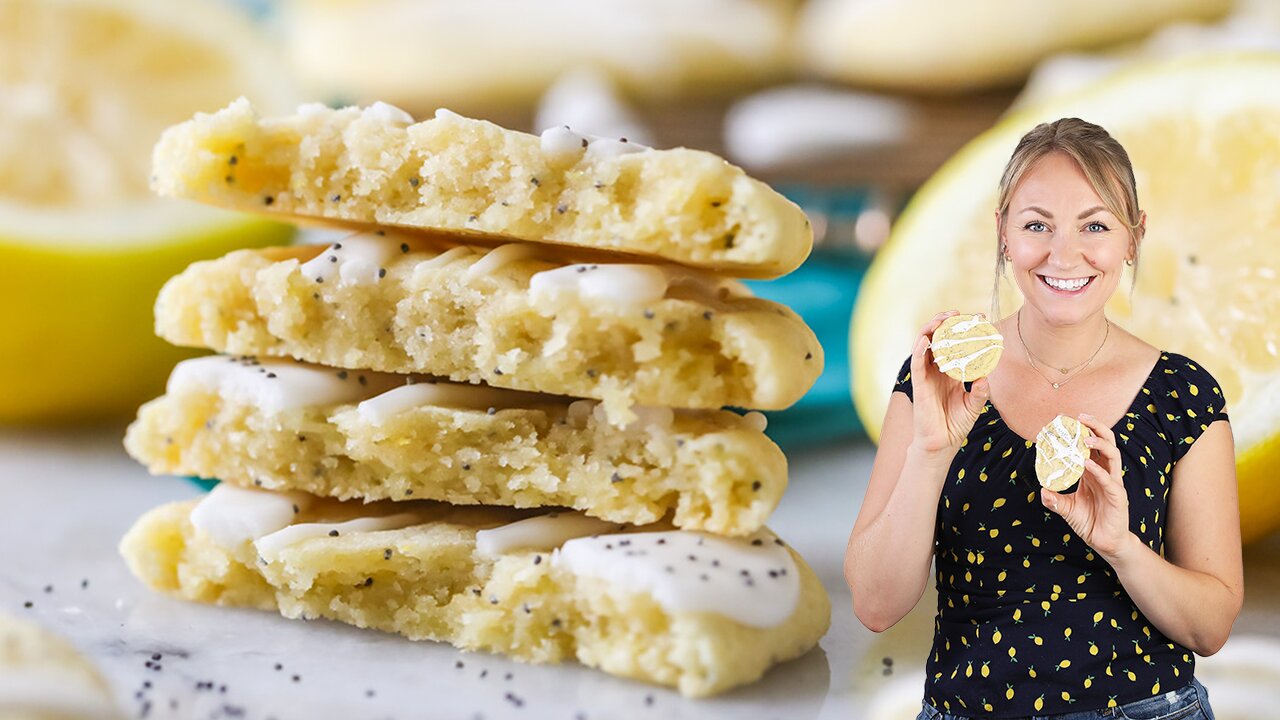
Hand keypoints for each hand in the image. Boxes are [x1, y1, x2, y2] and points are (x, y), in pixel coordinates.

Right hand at [910, 310, 992, 457]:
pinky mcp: (918, 385)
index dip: (962, 331)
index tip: (978, 319)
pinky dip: (919, 349)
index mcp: (949, 372)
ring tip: (942, 319)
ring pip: (923, 345)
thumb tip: (986, 376)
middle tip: (957, 314)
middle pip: (936, 339)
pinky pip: (916, 363)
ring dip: (930, 329)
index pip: (954, 345)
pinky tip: (926, 340)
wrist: (942, 444)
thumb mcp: (974, 405)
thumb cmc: (955, 424)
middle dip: (945, 323)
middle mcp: (936, 370)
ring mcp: (926, 376)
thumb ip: (980, 390)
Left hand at [1040, 413, 1133, 559]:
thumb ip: (1054, 499)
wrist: (1104, 543)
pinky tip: (1087, 464)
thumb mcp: (1066, 508)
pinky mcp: (1118, 497)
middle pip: (1107, 443)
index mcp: (1094, 472)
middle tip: (1081, 417)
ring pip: (1113, 456)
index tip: (1067, 420)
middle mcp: (1105, 473)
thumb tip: (1042, 490)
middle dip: (1096, 427)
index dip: (1082, 431)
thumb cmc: (1089, 522)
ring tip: (1085, 438)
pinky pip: (1110, 480)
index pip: (1091, 445)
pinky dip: (1098, 471)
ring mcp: (1113, 484)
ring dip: (1100, 444)